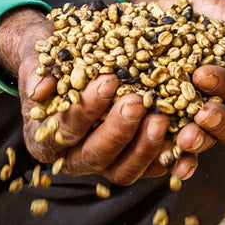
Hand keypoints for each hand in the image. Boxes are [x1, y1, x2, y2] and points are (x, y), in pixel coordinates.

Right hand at [0, 7, 180, 184]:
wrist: (70, 54)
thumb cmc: (53, 53)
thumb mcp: (39, 54)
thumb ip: (38, 70)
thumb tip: (40, 90)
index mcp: (45, 137)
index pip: (65, 129)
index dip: (86, 109)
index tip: (108, 81)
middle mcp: (72, 157)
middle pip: (95, 157)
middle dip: (117, 131)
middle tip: (137, 102)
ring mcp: (103, 162)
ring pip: (123, 171)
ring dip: (144, 148)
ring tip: (162, 119)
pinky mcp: (129, 159)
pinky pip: (149, 169)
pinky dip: (168, 161)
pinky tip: (186, 146)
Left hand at [146, 0, 224, 160]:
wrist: (174, 2)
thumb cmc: (214, 9)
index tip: (202, 75)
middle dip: (216, 122)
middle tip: (200, 113)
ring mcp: (199, 114)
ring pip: (207, 139)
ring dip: (198, 143)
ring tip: (183, 139)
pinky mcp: (173, 117)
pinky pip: (178, 143)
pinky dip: (175, 156)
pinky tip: (167, 160)